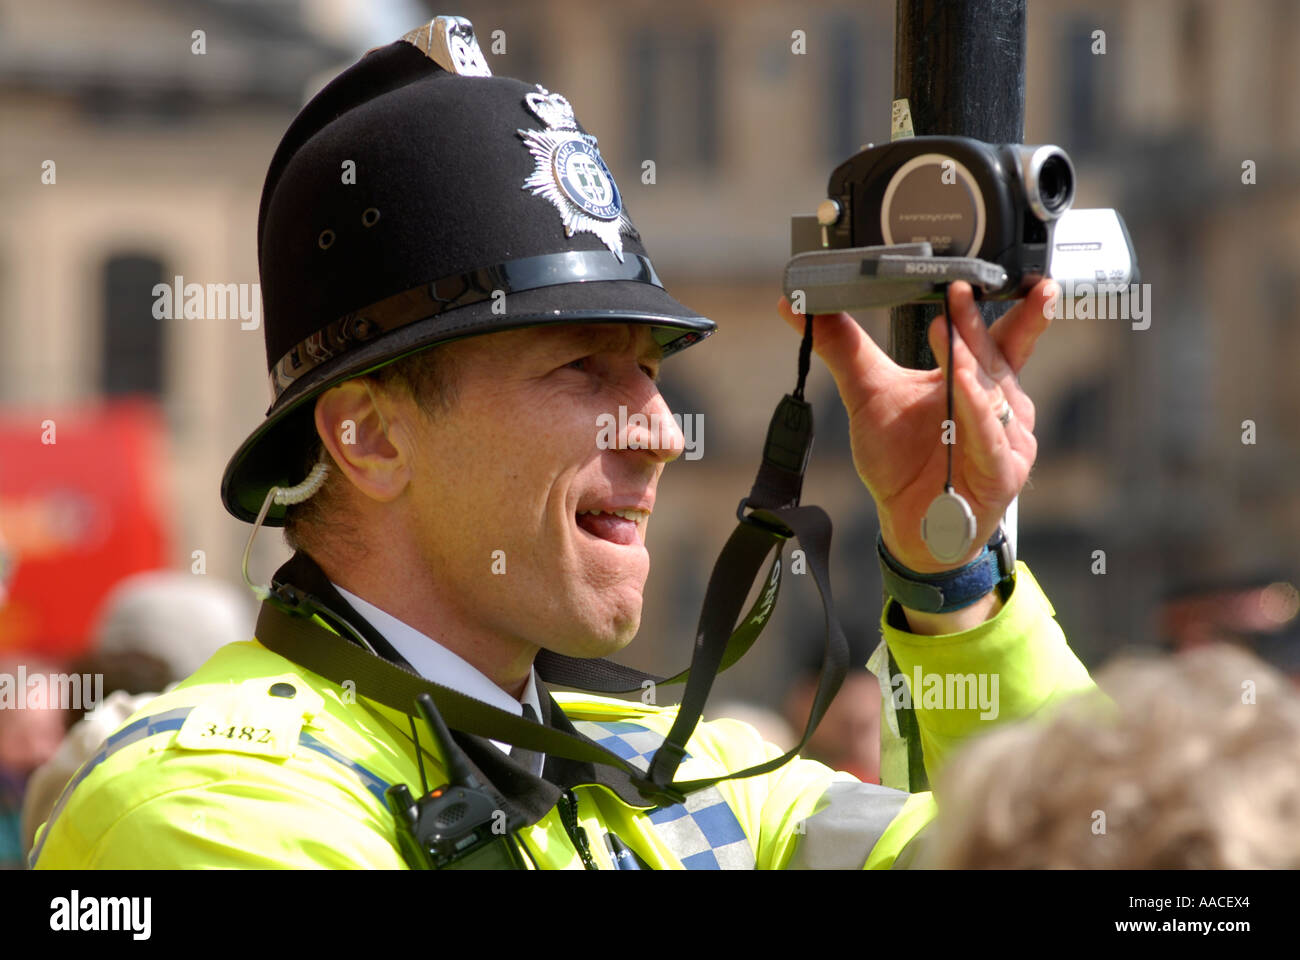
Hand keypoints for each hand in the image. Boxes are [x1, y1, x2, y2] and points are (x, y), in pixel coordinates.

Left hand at [777, 280, 1056, 574]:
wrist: (910, 526)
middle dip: (976, 324)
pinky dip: (977, 413)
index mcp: (976, 380)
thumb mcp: (867, 394)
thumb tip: (797, 306)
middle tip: (959, 290)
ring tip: (950, 335)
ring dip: (971, 364)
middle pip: (992, 355)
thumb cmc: (901, 462)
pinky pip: (991, 438)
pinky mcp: (1003, 472)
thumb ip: (842, 347)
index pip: (994, 334)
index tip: (978, 276)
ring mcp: (1006, 439)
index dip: (1000, 303)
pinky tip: (961, 389)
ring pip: (992, 394)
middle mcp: (999, 405)